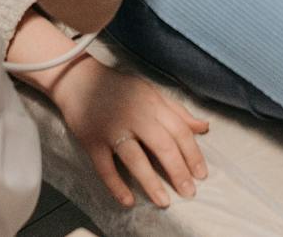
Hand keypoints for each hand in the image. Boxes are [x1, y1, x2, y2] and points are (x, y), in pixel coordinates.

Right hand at [50, 54, 209, 208]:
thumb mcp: (150, 92)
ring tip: (164, 202)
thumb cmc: (119, 88)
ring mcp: (112, 128)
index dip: (193, 154)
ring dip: (151, 182)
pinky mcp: (92, 140)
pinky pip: (105, 167)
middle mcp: (134, 115)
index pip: (179, 131)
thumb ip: (177, 111)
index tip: (201, 175)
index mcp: (152, 103)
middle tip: (189, 193)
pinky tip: (129, 200)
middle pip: (162, 146)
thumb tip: (204, 127)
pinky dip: (116, 185)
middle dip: (178, 171)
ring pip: (135, 158)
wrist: (78, 80)